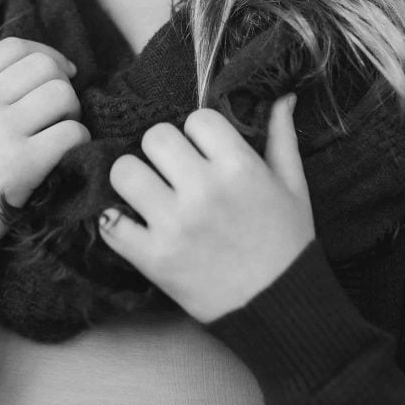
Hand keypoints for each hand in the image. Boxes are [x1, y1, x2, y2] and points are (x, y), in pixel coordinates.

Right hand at [0, 37, 88, 239]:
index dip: (47, 54)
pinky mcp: (21, 164)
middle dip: (63, 84)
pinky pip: (72, 132)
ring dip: (72, 111)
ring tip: (60, 129)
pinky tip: (65, 152)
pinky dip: (79, 140)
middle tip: (60, 109)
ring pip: (62, 94)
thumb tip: (46, 62)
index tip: (61, 72)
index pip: (14, 47)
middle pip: (44, 66)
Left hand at [98, 95, 314, 322]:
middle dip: (163, 149)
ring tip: (150, 192)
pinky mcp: (153, 258)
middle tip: (174, 170)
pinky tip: (132, 222)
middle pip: (156, 137)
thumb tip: (281, 96)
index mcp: (239, 167)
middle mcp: (203, 190)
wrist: (281, 308)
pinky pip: (111, 222)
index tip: (204, 151)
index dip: (199, 132)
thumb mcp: (293, 186)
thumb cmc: (288, 242)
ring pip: (124, 171)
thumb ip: (282, 137)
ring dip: (135, 179)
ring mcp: (174, 224)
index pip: (198, 118)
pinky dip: (115, 220)